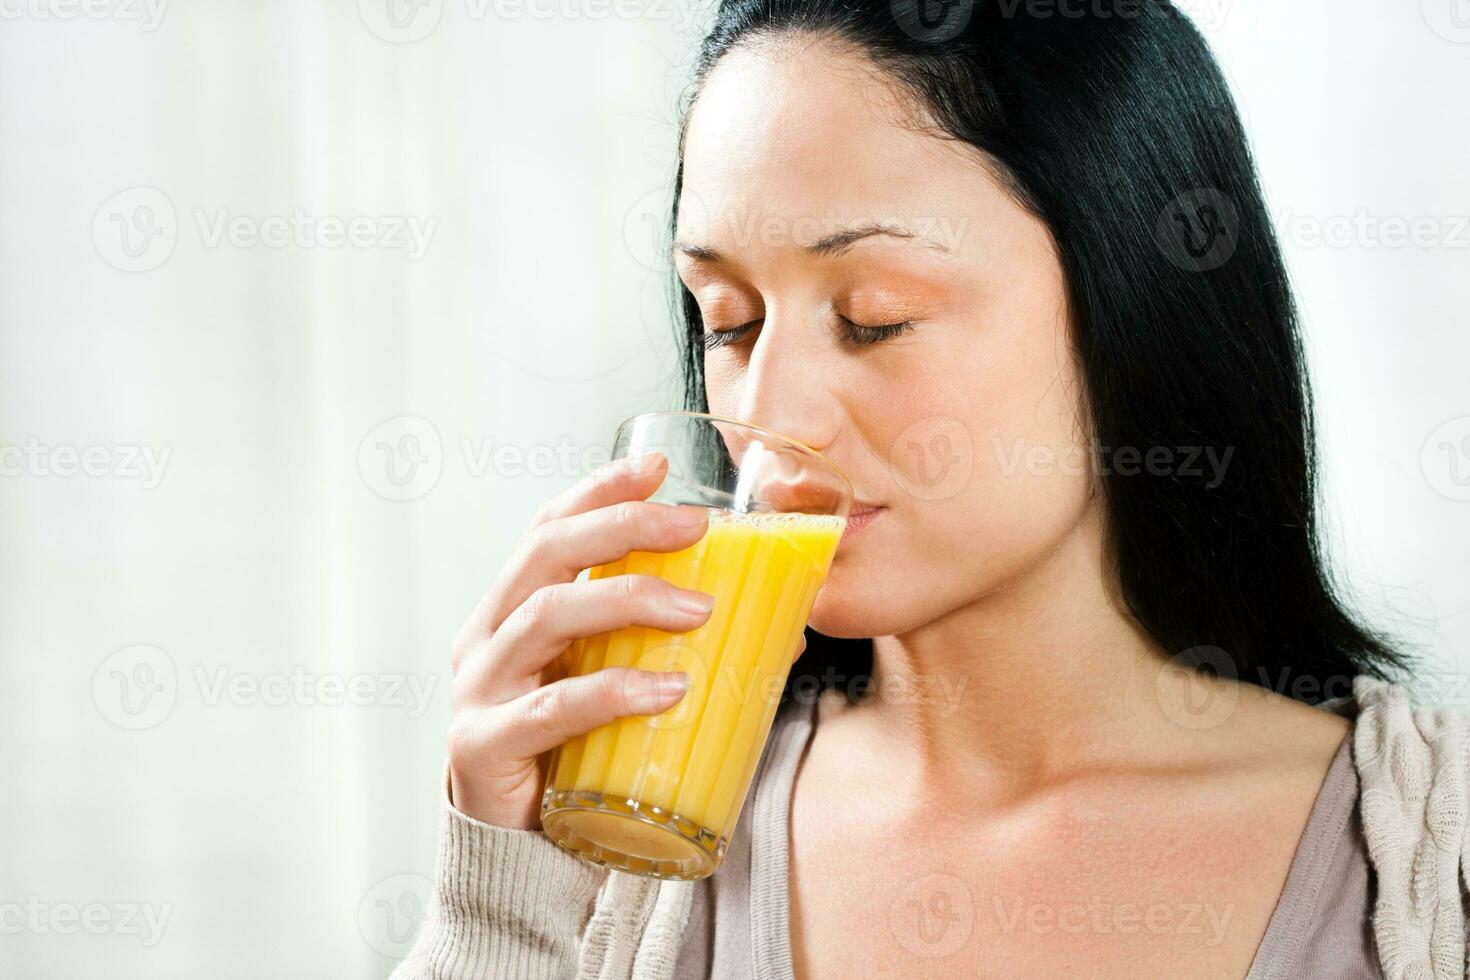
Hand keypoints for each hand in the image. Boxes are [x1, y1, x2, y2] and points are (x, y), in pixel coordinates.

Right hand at [445, 451, 717, 829]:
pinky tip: (667, 691)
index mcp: (514, 610)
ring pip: (548, 615)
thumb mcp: (619, 684)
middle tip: (696, 526)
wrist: (525, 856)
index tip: (657, 466)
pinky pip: (551, 709)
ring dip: (629, 599)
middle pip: (546, 553)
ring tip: (702, 610)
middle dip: (622, 526)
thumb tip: (782, 623)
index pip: (548, 528)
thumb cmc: (578, 756)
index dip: (597, 490)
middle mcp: (487, 636)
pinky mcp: (483, 746)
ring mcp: (479, 688)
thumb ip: (669, 649)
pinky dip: (613, 693)